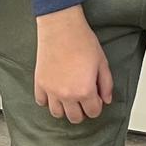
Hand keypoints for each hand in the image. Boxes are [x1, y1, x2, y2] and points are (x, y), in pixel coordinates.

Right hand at [34, 6, 114, 122]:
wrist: (61, 28)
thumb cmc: (82, 41)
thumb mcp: (102, 62)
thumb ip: (106, 84)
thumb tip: (106, 99)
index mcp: (85, 90)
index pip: (93, 112)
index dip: (97, 106)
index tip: (96, 98)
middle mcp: (67, 95)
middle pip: (75, 118)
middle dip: (82, 111)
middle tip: (84, 100)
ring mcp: (51, 90)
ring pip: (57, 113)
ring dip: (65, 109)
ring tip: (69, 97)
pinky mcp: (40, 83)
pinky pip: (41, 102)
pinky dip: (48, 100)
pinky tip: (54, 92)